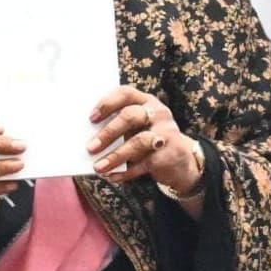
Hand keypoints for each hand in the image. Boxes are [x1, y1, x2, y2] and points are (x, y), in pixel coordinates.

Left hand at [85, 87, 206, 198]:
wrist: (181, 161)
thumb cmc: (148, 140)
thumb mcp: (136, 128)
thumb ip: (118, 127)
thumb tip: (89, 139)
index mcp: (146, 101)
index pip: (126, 94)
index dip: (107, 104)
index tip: (91, 118)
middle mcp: (157, 113)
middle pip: (130, 116)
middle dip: (108, 133)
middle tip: (90, 147)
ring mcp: (165, 133)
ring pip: (138, 141)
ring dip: (115, 156)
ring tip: (98, 168)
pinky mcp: (169, 154)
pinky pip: (144, 164)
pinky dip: (125, 172)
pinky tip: (112, 177)